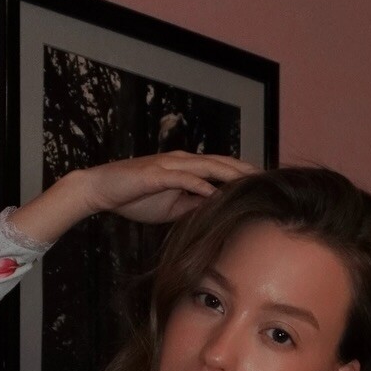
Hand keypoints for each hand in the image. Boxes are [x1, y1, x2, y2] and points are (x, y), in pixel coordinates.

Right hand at [80, 150, 258, 223]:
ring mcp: (169, 164)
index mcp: (186, 167)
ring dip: (229, 173)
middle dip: (245, 169)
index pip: (221, 167)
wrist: (102, 189)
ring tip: (250, 181)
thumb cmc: (134, 197)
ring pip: (207, 165)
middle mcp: (181, 160)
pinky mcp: (156, 173)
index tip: (263, 183)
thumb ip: (192, 205)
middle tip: (268, 178)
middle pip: (220, 161)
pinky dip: (200, 185)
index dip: (242, 173)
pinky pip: (183, 178)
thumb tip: (213, 210)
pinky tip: (215, 193)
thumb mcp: (170, 206)